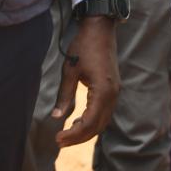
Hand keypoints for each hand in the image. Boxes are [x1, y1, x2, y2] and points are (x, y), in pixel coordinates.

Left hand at [53, 16, 119, 146]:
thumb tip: (56, 117)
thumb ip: (64, 95)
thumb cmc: (83, 47)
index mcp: (103, 91)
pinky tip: (78, 120)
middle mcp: (113, 94)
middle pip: (98, 126)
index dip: (74, 134)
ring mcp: (115, 92)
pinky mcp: (113, 89)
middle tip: (59, 141)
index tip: (57, 138)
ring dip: (86, 130)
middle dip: (79, 137)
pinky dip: (93, 121)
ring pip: (103, 121)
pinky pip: (105, 112)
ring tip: (67, 132)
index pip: (89, 122)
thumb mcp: (70, 71)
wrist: (100, 29)